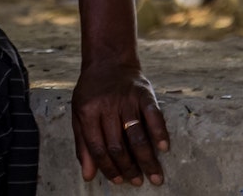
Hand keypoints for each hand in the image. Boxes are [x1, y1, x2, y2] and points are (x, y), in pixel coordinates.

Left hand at [72, 60, 169, 185]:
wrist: (108, 59)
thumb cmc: (92, 92)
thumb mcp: (79, 113)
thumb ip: (82, 144)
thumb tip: (87, 176)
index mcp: (87, 111)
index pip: (97, 147)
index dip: (108, 167)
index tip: (118, 181)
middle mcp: (107, 106)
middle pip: (118, 145)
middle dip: (128, 168)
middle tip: (137, 181)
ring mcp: (126, 99)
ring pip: (136, 136)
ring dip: (147, 159)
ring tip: (154, 176)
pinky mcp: (144, 94)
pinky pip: (154, 116)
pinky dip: (160, 133)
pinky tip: (163, 149)